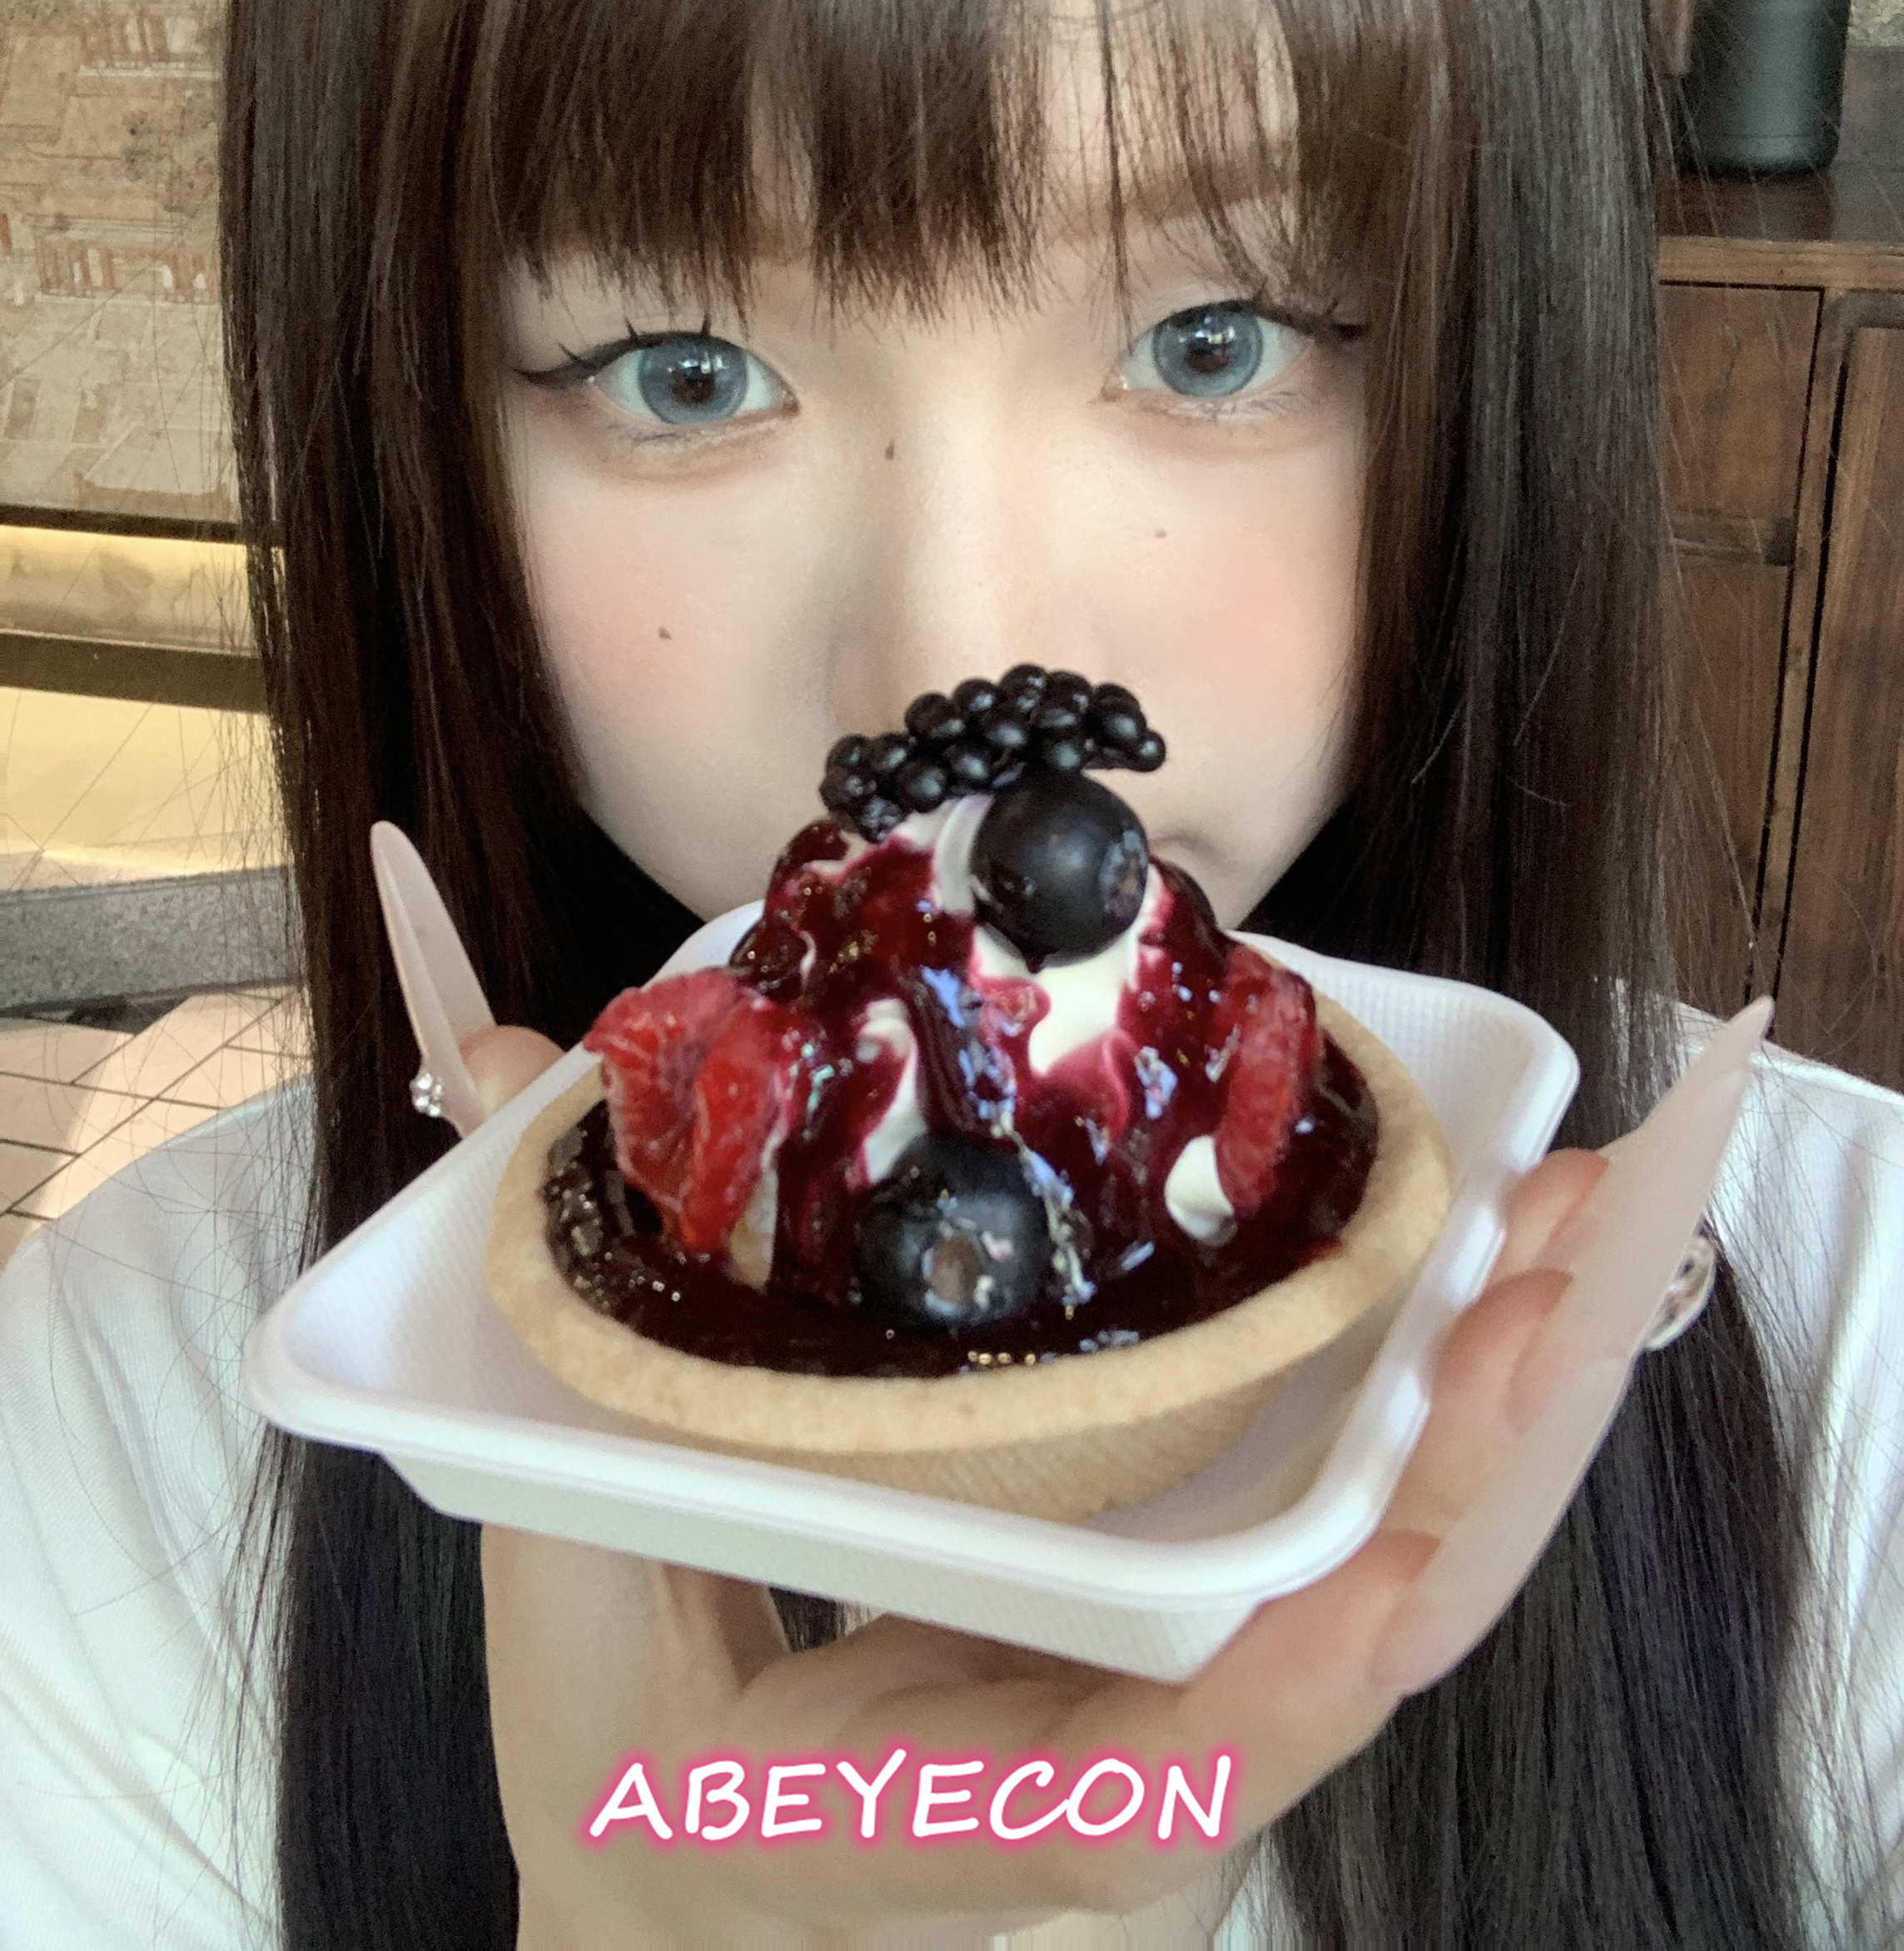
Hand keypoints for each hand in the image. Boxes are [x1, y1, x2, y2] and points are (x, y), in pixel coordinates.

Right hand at [462, 1027, 1637, 1946]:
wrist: (688, 1923)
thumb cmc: (632, 1794)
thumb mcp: (569, 1631)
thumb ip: (549, 1373)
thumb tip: (499, 1070)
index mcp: (956, 1821)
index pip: (1151, 1791)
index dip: (1279, 1697)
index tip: (1378, 1578)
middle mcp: (1116, 1793)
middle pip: (1342, 1663)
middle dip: (1467, 1478)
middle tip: (1550, 1273)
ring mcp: (1177, 1721)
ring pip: (1385, 1597)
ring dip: (1494, 1428)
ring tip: (1571, 1237)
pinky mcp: (1189, 1652)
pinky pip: (1352, 1556)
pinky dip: (1439, 1437)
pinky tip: (1493, 1304)